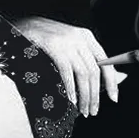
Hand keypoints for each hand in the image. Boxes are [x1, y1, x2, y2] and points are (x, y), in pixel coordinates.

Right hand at [10, 17, 126, 116]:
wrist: (24, 26)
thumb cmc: (48, 41)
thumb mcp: (71, 47)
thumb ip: (88, 61)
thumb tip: (111, 81)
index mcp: (87, 37)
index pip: (106, 61)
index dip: (111, 81)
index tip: (114, 98)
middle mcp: (80, 38)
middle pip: (95, 71)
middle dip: (95, 95)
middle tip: (92, 112)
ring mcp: (68, 42)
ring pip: (84, 74)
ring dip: (85, 96)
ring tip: (82, 111)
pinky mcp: (55, 47)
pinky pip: (67, 72)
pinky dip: (71, 89)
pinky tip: (71, 101)